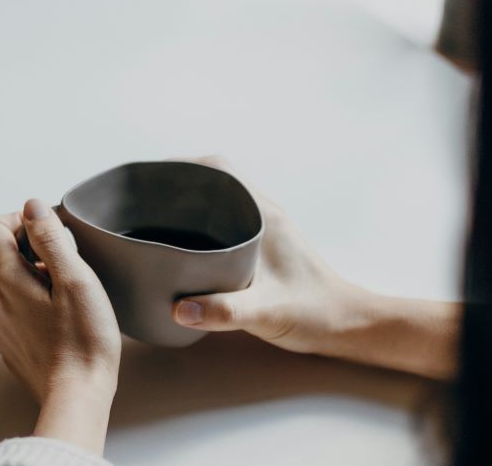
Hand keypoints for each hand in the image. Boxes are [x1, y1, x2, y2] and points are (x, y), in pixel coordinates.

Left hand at [0, 199, 120, 454]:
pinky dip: (32, 298)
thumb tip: (33, 206)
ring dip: (34, 274)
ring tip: (67, 293)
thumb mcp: (75, 279)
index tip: (50, 232)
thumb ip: (51, 238)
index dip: (21, 219)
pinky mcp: (7, 340)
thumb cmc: (82, 340)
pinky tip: (60, 316)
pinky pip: (13, 304)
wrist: (77, 396)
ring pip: (8, 279)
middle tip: (68, 266)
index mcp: (4, 279)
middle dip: (33, 248)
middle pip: (1, 252)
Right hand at [172, 157, 357, 354]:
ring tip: (154, 218)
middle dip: (179, 183)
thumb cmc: (315, 313)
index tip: (154, 175)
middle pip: (215, 180)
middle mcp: (264, 214)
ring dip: (189, 203)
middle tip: (143, 199)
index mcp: (264, 216)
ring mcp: (264, 229)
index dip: (185, 165)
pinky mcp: (263, 246)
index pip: (221, 169)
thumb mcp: (267, 312)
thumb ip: (224, 310)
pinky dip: (201, 224)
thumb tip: (177, 308)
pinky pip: (226, 221)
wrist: (348, 325)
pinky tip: (182, 246)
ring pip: (220, 201)